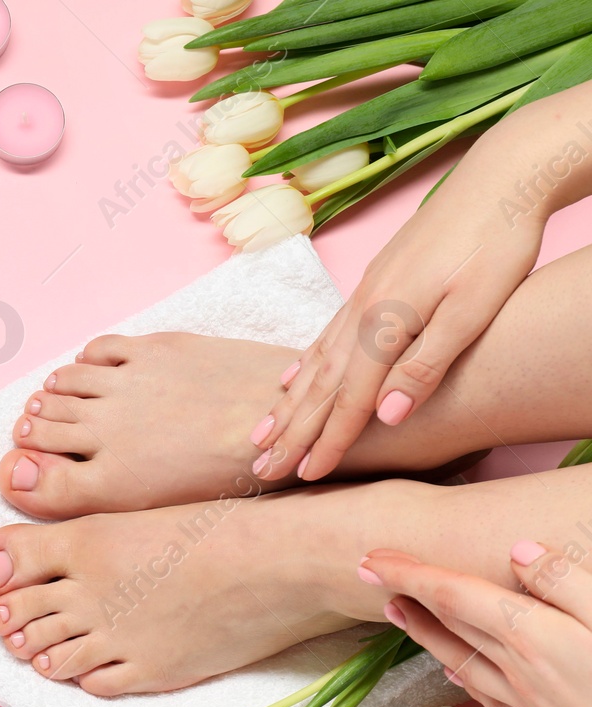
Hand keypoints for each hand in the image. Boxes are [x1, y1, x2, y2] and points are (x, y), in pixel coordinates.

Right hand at [252, 182, 543, 482]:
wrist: (498, 176)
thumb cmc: (498, 241)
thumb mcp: (476, 307)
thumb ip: (429, 362)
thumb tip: (389, 416)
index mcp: (387, 322)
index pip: (351, 399)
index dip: (328, 441)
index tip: (304, 475)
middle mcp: (363, 310)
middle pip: (320, 386)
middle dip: (291, 431)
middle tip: (262, 468)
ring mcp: (362, 295)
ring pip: (315, 363)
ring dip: (287, 404)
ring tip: (261, 433)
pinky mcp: (370, 283)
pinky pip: (324, 336)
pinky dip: (302, 364)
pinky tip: (289, 379)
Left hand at [358, 543, 591, 706]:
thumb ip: (565, 580)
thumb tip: (517, 550)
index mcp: (532, 634)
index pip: (453, 594)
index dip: (409, 573)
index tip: (369, 557)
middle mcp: (518, 670)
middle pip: (449, 625)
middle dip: (408, 596)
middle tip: (372, 573)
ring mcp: (529, 703)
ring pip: (460, 660)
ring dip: (423, 633)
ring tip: (397, 613)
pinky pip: (487, 696)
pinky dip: (462, 675)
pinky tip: (455, 671)